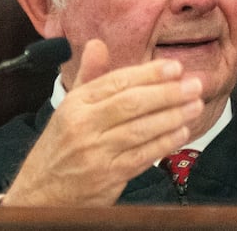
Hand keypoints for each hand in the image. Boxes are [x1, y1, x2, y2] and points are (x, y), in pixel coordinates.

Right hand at [2, 39, 203, 205]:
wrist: (41, 193)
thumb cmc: (61, 144)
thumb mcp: (69, 106)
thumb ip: (89, 74)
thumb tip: (97, 44)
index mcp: (76, 104)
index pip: (117, 82)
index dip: (149, 73)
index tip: (175, 67)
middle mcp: (84, 126)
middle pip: (132, 104)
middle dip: (168, 93)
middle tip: (194, 85)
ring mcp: (96, 153)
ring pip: (140, 130)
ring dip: (172, 116)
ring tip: (195, 105)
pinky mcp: (107, 177)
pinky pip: (142, 156)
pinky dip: (164, 143)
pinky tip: (182, 131)